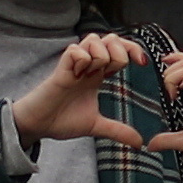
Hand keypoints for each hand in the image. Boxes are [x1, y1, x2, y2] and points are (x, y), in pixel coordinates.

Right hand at [8, 31, 144, 146]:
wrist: (39, 125)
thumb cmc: (62, 120)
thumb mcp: (96, 126)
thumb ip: (118, 131)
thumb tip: (140, 143)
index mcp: (98, 74)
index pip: (120, 49)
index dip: (134, 50)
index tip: (142, 64)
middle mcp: (88, 65)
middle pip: (111, 38)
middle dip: (120, 52)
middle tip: (112, 72)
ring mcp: (74, 65)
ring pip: (94, 39)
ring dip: (101, 55)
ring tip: (93, 74)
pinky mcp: (61, 69)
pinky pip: (75, 51)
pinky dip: (82, 60)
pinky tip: (78, 75)